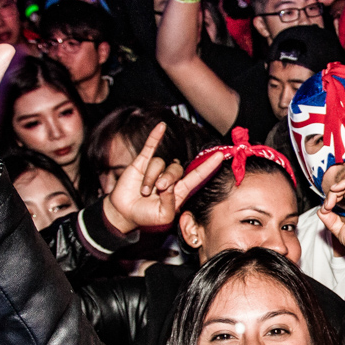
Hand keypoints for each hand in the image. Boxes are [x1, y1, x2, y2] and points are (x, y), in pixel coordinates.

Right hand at [101, 123, 220, 233]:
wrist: (124, 213)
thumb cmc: (146, 217)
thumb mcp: (163, 217)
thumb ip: (170, 203)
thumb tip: (169, 185)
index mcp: (180, 191)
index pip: (197, 175)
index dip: (208, 166)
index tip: (220, 155)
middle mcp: (171, 178)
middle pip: (176, 169)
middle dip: (166, 179)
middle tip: (157, 190)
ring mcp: (157, 169)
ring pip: (159, 163)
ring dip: (150, 178)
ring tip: (143, 191)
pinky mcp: (142, 163)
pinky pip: (151, 147)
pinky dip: (155, 136)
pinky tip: (161, 126)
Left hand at [318, 156, 344, 267]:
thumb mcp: (339, 229)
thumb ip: (329, 218)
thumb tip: (321, 210)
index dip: (333, 193)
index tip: (325, 208)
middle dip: (333, 191)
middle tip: (327, 206)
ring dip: (336, 189)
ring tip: (330, 202)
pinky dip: (344, 184)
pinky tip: (335, 191)